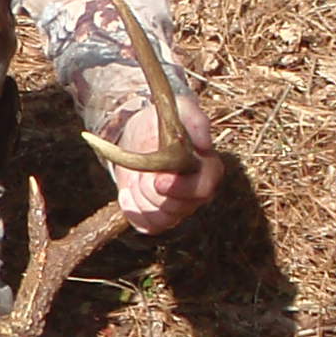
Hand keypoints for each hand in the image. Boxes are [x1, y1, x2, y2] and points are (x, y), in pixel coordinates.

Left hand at [104, 93, 223, 236]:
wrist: (139, 134)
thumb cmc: (164, 122)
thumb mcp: (179, 110)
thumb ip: (195, 121)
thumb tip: (205, 143)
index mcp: (208, 169)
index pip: (203, 189)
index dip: (181, 189)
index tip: (159, 180)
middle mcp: (196, 193)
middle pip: (178, 208)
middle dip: (152, 191)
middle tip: (142, 173)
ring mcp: (178, 207)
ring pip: (161, 219)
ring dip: (140, 197)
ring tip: (137, 178)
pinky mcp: (157, 215)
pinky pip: (146, 227)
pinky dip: (132, 210)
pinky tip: (127, 192)